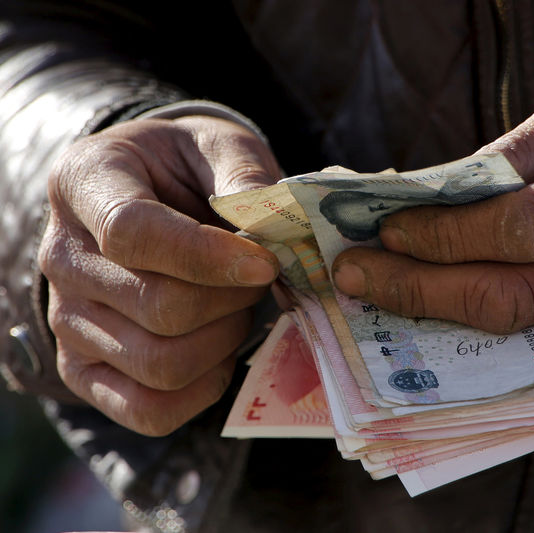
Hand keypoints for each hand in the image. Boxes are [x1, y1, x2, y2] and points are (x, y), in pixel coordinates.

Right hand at [38, 116, 280, 434]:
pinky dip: (202, 389)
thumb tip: (272, 226)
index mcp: (85, 181)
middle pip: (156, 306)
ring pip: (158, 363)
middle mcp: (61, 256)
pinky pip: (147, 410)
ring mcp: (67, 320)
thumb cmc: (189, 168)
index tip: (265, 262)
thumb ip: (245, 174)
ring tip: (239, 306)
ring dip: (224, 341)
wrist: (153, 197)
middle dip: (232, 298)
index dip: (207, 256)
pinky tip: (221, 351)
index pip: (131, 233)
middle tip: (260, 278)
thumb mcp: (220, 145)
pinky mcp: (82, 370)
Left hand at [332, 72, 533, 384]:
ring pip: (527, 347)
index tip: (389, 231)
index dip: (446, 237)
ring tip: (387, 301)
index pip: (526, 229)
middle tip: (360, 276)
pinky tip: (443, 325)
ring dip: (443, 328)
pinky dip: (487, 352)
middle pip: (517, 301)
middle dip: (422, 292)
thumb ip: (508, 158)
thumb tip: (425, 206)